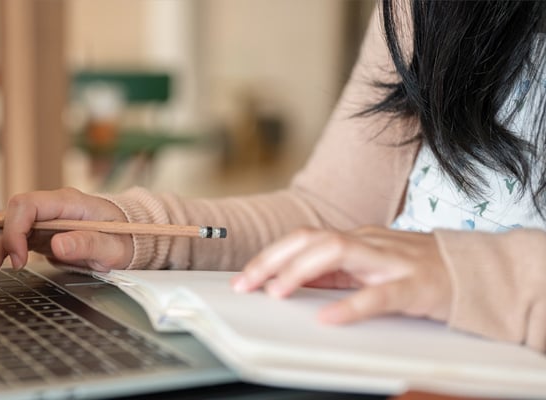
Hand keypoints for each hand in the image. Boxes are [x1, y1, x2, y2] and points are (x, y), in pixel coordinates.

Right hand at [0, 187, 132, 297]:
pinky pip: (2, 240)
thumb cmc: (123, 239)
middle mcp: (46, 207)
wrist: (128, 235)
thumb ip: (88, 244)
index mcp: (66, 203)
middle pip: (2, 221)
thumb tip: (58, 246)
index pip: (24, 205)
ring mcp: (37, 220)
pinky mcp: (32, 233)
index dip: (14, 231)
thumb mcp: (113, 247)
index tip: (18, 263)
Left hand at [231, 226, 451, 323]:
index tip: (244, 278)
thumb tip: (291, 279)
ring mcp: (391, 261)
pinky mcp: (415, 285)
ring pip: (338, 252)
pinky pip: (379, 294)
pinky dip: (351, 305)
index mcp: (355, 240)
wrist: (477, 273)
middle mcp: (368, 243)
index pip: (302, 238)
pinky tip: (329, 318)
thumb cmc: (419, 270)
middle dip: (273, 259)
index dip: (269, 256)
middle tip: (248, 284)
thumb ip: (333, 272)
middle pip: (311, 238)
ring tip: (277, 292)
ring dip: (301, 270)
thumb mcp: (368, 268)